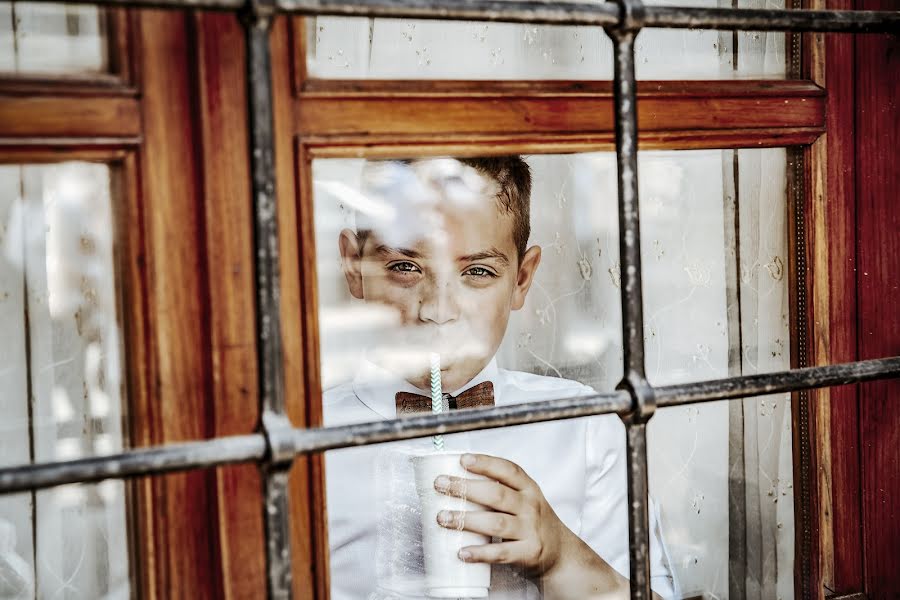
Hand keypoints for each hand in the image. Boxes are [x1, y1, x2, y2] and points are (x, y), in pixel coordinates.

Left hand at [432, 453, 570, 576]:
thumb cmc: (533, 523)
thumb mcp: (525, 500)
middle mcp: (531, 507)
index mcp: (528, 489)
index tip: (463, 460)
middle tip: (441, 485)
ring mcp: (531, 530)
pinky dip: (480, 553)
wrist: (561, 554)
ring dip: (467, 519)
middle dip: (466, 488)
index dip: (485, 463)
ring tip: (443, 518)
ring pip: (496, 523)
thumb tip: (456, 482)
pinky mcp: (528, 553)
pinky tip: (462, 552)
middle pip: (497, 494)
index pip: (508, 470)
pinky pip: (501, 553)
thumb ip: (500, 490)